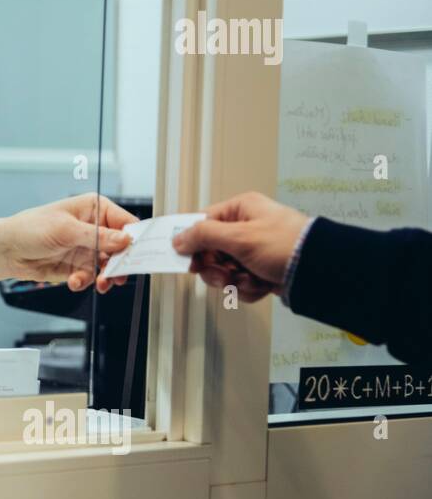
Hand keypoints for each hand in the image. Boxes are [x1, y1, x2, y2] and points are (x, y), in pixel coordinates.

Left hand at [0, 193, 137, 293]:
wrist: (7, 250)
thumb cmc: (30, 228)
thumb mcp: (66, 230)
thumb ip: (97, 236)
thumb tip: (125, 239)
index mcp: (95, 209)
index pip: (125, 223)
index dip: (135, 239)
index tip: (139, 255)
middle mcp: (95, 228)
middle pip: (122, 248)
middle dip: (120, 263)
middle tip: (117, 276)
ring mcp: (88, 248)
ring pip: (109, 266)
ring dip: (105, 277)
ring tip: (100, 283)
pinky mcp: (80, 266)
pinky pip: (92, 277)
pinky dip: (86, 281)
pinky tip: (74, 281)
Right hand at [171, 191, 309, 302]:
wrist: (319, 270)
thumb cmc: (286, 244)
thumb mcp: (239, 236)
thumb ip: (203, 236)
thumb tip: (179, 238)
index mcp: (241, 210)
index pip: (203, 223)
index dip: (192, 241)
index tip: (184, 257)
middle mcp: (246, 228)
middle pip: (210, 251)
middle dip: (216, 268)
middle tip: (224, 274)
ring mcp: (253, 251)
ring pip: (224, 270)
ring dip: (233, 280)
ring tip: (249, 279)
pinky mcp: (261, 270)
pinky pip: (240, 282)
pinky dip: (248, 287)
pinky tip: (261, 284)